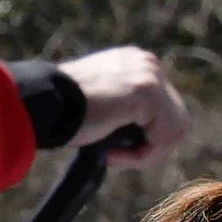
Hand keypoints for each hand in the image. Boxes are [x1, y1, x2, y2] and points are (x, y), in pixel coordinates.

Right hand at [59, 47, 189, 165]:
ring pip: (174, 132)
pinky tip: (113, 154)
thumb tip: (150, 138)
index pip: (166, 113)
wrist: (45, 105)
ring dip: (146, 155)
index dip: (147, 141)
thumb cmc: (65, 112)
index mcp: (137, 64)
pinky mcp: (147, 90)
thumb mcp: (106, 109)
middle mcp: (147, 63)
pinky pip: (164, 138)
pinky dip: (142, 156)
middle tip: (116, 158)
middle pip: (177, 122)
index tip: (114, 152)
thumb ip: (130, 115)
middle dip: (151, 149)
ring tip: (113, 156)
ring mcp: (149, 74)